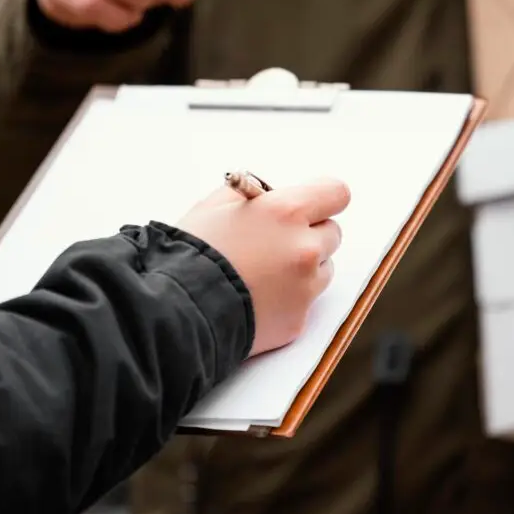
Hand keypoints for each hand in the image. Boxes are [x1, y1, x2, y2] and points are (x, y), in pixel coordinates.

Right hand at [178, 178, 350, 356]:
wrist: (177, 310)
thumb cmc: (190, 254)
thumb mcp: (214, 206)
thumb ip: (251, 195)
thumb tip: (268, 195)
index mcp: (286, 212)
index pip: (336, 193)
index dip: (323, 198)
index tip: (312, 205)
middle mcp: (304, 248)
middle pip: (332, 232)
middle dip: (310, 234)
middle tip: (277, 241)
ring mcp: (305, 287)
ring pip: (324, 268)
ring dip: (304, 267)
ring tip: (264, 273)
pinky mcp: (298, 320)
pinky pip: (306, 301)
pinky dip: (290, 299)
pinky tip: (258, 297)